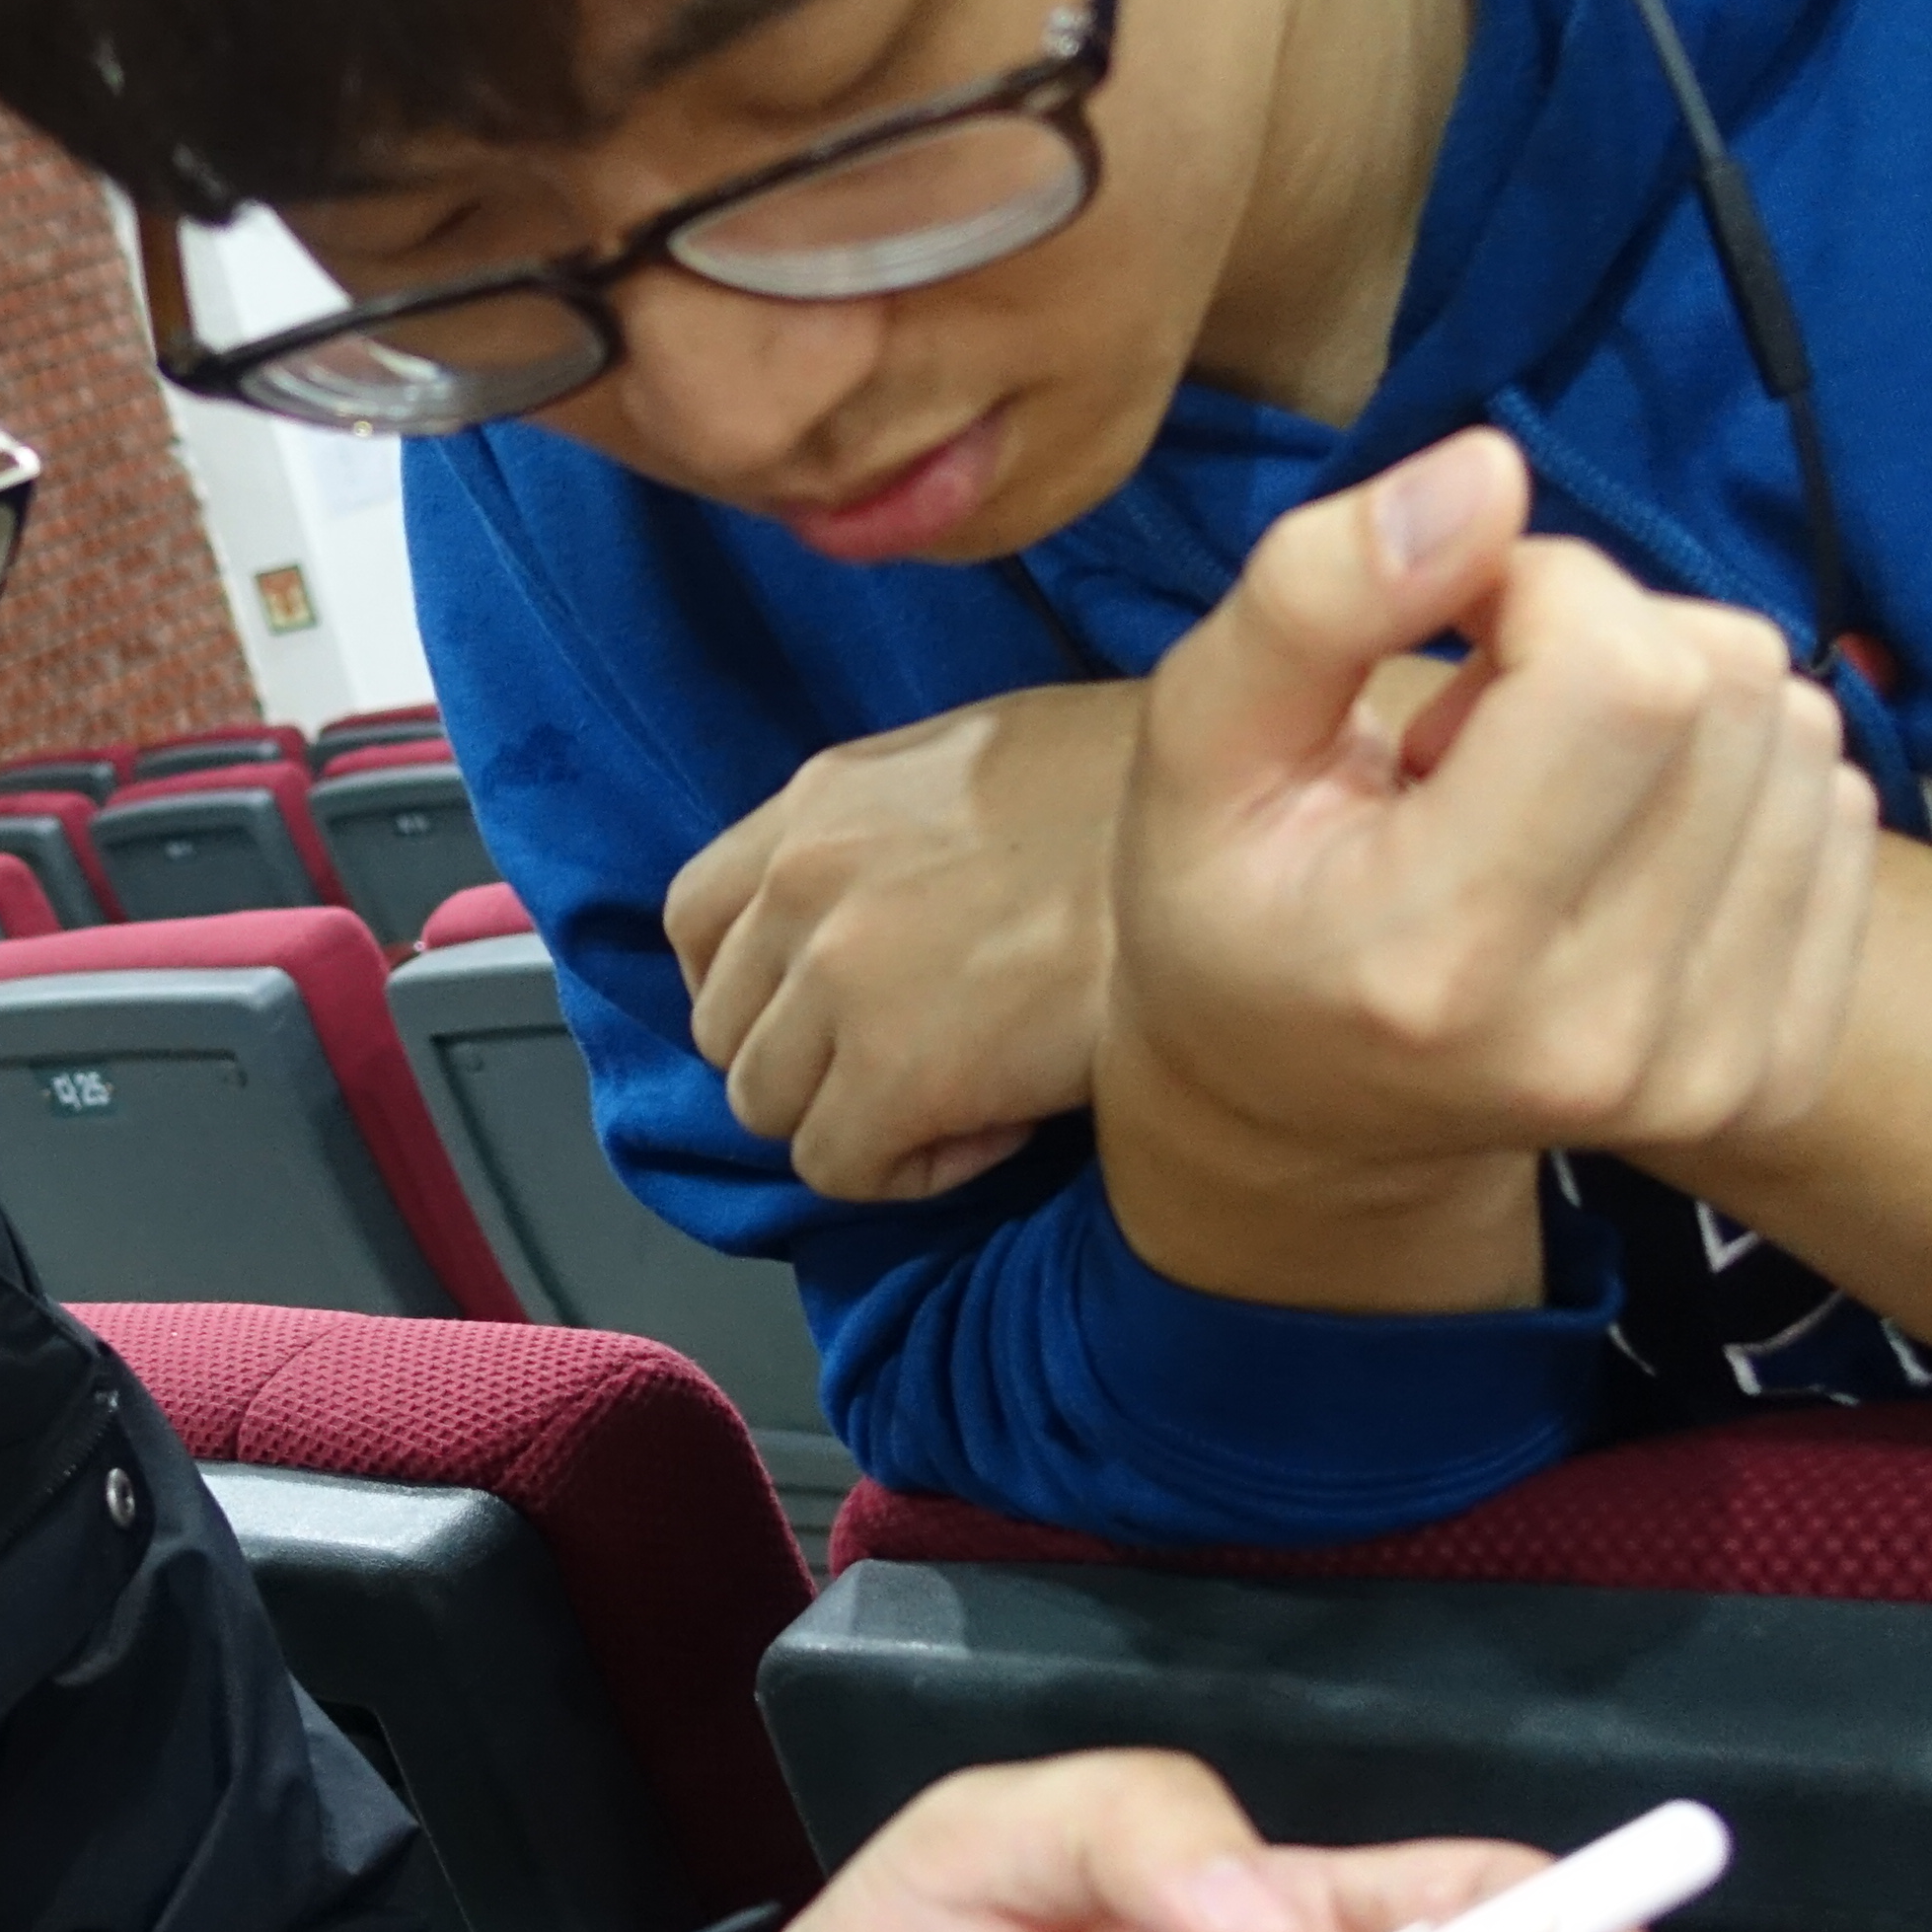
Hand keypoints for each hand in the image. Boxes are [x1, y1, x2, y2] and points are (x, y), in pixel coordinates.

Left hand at [667, 680, 1139, 1203]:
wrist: (1238, 839)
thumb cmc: (1147, 797)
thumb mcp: (983, 763)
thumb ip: (889, 832)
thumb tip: (882, 904)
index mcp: (817, 802)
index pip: (694, 917)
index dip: (750, 983)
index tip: (824, 1008)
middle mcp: (800, 885)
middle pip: (725, 1030)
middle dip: (809, 1063)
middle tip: (914, 1061)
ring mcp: (839, 981)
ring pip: (768, 1108)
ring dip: (855, 1118)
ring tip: (963, 1090)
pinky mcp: (897, 1074)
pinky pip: (838, 1166)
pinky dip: (908, 1167)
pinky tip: (997, 1124)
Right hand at [1098, 429, 1879, 1309]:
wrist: (1299, 1116)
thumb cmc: (1235, 901)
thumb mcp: (1199, 740)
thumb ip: (1315, 595)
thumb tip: (1493, 470)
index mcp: (1436, 959)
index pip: (1623, 674)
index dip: (1548, 591)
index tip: (1457, 638)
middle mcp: (1595, 1034)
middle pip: (1731, 690)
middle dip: (1614, 643)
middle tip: (1491, 728)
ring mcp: (1705, 1071)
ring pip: (1802, 739)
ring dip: (1681, 718)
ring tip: (1552, 799)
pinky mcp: (1779, 1074)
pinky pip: (1844, 817)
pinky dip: (1742, 791)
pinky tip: (1625, 848)